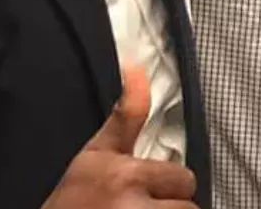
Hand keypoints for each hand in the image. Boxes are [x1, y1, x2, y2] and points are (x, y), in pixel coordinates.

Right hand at [42, 65, 197, 208]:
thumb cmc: (72, 197)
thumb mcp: (95, 153)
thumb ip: (126, 115)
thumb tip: (136, 66)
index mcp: (126, 177)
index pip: (184, 179)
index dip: (168, 186)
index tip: (145, 191)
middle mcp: (133, 208)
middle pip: (188, 208)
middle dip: (170, 208)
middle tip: (143, 208)